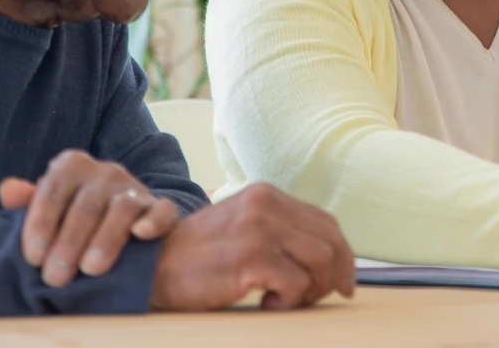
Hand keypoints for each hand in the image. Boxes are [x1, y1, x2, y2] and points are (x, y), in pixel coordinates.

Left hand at [0, 149, 179, 286]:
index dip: (40, 225)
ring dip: (105, 239)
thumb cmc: (71, 217)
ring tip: (90, 269)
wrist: (118, 221)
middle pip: (85, 205)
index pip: (52, 192)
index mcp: (72, 166)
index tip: (33, 258)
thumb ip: (27, 202)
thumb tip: (7, 190)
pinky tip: (140, 235)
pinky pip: (162, 211)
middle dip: (68, 243)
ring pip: (122, 209)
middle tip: (55, 277)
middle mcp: (105, 171)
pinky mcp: (160, 207)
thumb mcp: (47, 208)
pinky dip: (153, 222)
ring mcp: (135, 187)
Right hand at [149, 182, 354, 310]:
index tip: (344, 282)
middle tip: (318, 297)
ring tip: (285, 299)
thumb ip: (280, 232)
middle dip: (334, 276)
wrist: (154, 266)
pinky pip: (296, 284)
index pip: (326, 223)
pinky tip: (267, 303)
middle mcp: (266, 204)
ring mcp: (259, 229)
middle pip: (330, 241)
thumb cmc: (200, 257)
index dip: (342, 255)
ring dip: (311, 289)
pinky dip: (289, 301)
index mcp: (267, 195)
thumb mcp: (243, 227)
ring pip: (321, 261)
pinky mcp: (251, 257)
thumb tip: (329, 259)